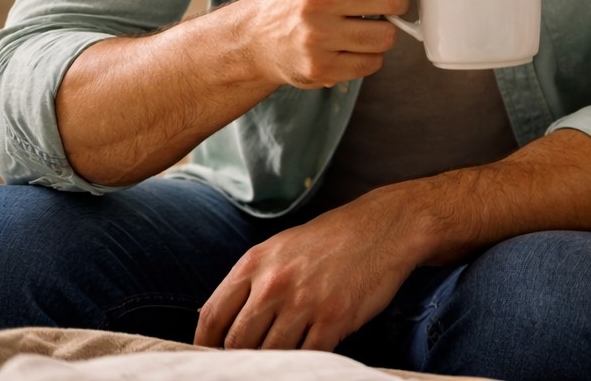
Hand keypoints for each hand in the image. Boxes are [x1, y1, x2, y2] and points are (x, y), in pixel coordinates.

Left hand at [195, 198, 418, 350]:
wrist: (385, 226)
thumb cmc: (332, 239)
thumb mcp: (281, 248)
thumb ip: (250, 281)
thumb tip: (218, 322)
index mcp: (255, 263)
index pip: (212, 317)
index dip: (205, 346)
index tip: (211, 358)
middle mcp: (275, 284)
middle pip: (237, 343)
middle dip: (239, 359)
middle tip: (248, 364)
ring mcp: (305, 303)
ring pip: (271, 354)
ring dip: (274, 363)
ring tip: (280, 363)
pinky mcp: (334, 319)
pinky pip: (307, 356)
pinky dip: (305, 363)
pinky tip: (308, 358)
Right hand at [247, 0, 409, 88]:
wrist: (258, 37)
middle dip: (396, 1)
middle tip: (382, 2)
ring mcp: (316, 36)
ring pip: (387, 35)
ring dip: (384, 31)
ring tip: (364, 24)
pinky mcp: (319, 68)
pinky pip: (373, 63)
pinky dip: (369, 56)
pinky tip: (351, 46)